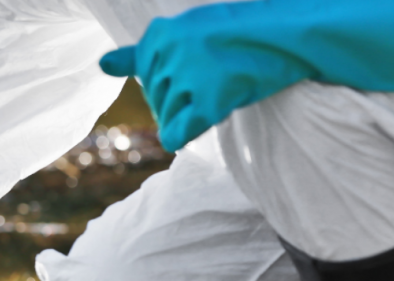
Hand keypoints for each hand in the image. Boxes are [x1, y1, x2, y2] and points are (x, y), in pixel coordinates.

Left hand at [99, 2, 313, 151]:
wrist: (292, 33)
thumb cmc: (237, 34)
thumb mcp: (187, 31)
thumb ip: (143, 52)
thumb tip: (101, 65)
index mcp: (159, 33)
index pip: (146, 79)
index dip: (175, 80)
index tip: (203, 62)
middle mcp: (168, 52)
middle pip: (155, 101)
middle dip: (182, 99)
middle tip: (218, 75)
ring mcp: (189, 76)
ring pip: (166, 119)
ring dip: (191, 114)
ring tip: (223, 86)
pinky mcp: (210, 100)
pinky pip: (177, 135)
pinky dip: (185, 135)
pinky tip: (209, 116)